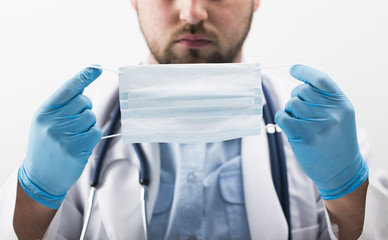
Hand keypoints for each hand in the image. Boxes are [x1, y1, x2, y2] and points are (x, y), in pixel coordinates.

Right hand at [18, 66, 102, 208]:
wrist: (40, 176)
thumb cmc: (46, 146)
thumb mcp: (45, 122)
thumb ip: (61, 107)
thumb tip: (83, 92)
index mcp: (45, 112)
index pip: (67, 89)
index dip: (83, 76)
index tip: (96, 67)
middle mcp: (53, 121)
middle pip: (84, 102)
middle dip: (85, 110)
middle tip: (74, 124)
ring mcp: (64, 135)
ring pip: (91, 117)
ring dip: (88, 126)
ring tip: (75, 137)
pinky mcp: (76, 148)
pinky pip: (96, 132)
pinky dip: (92, 136)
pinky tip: (81, 145)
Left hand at [275, 65, 367, 199]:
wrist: (341, 171)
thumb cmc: (337, 141)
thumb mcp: (341, 116)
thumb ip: (325, 100)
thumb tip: (300, 87)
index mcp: (342, 104)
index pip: (320, 79)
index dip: (305, 72)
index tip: (294, 69)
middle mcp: (331, 112)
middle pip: (302, 90)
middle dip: (297, 97)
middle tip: (302, 111)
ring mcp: (317, 124)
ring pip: (291, 103)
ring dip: (290, 110)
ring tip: (300, 123)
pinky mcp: (303, 136)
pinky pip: (282, 116)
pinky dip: (282, 118)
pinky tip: (290, 126)